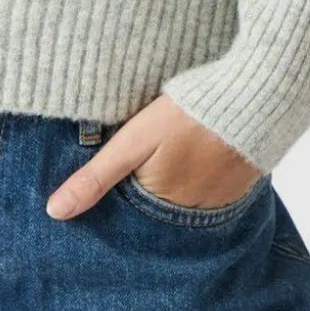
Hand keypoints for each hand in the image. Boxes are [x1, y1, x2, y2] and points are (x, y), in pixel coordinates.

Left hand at [46, 94, 261, 217]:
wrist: (254, 97)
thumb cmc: (187, 115)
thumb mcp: (133, 141)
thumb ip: (96, 177)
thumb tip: (55, 213)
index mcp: (159, 203)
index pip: (126, 213)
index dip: (113, 198)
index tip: (105, 184)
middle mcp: (190, 214)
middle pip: (154, 208)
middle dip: (142, 193)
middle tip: (140, 163)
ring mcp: (217, 202)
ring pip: (180, 200)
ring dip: (171, 186)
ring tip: (167, 158)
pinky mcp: (237, 187)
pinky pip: (207, 193)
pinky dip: (196, 180)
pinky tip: (193, 157)